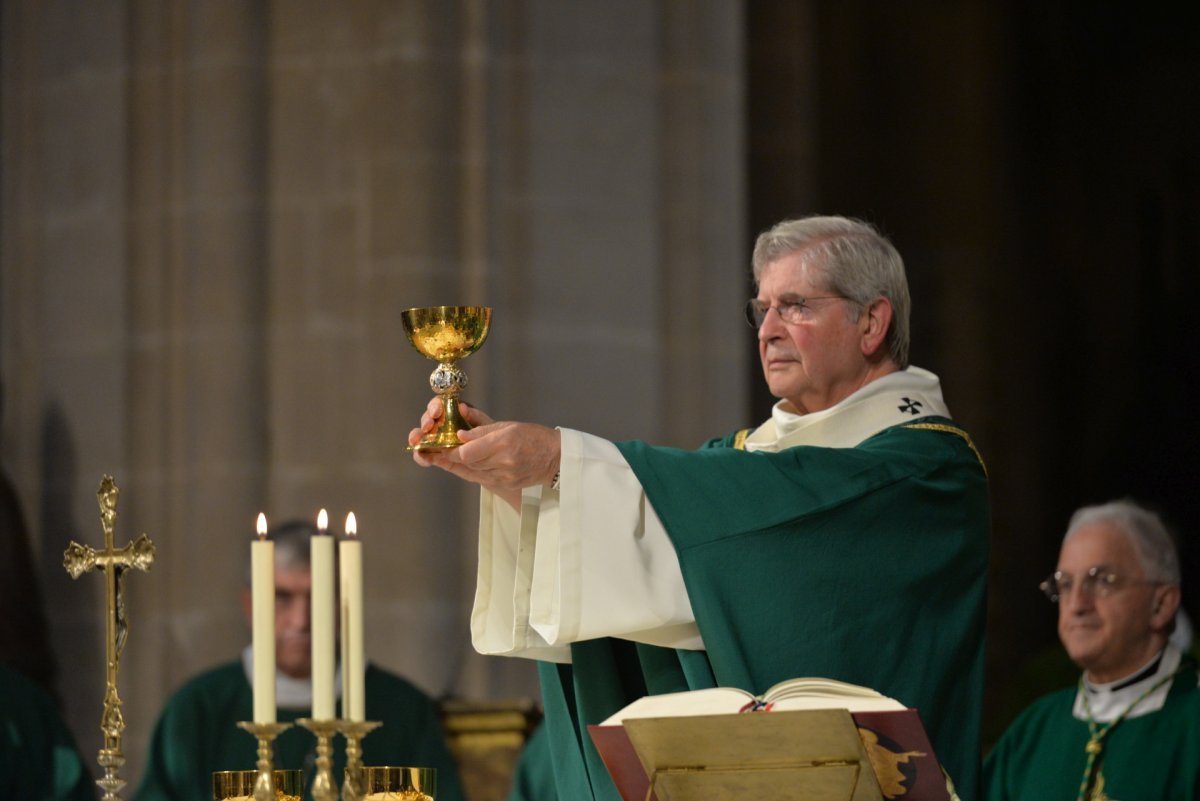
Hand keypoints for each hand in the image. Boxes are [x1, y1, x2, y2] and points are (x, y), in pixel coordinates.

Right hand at [408, 398, 495, 464]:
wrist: (496, 461)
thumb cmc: (492, 438)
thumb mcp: (488, 426)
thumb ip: (475, 417)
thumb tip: (462, 407)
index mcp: (454, 413)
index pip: (440, 404)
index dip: (435, 406)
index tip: (437, 412)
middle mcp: (442, 425)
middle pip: (428, 418)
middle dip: (425, 421)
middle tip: (427, 427)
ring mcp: (438, 442)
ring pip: (421, 436)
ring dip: (416, 437)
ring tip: (415, 441)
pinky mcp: (437, 457)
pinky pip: (425, 455)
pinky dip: (421, 456)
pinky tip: (424, 458)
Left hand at [409, 400, 559, 502]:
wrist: (555, 458)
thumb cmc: (533, 437)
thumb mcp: (508, 426)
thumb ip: (482, 430)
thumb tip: (460, 436)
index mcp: (503, 442)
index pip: (466, 452)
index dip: (451, 450)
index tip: (441, 446)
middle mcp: (503, 461)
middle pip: (467, 463)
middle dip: (452, 457)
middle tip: (436, 451)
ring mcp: (505, 476)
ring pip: (472, 472)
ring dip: (461, 464)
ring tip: (448, 456)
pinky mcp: (506, 485)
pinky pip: (482, 478)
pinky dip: (473, 471)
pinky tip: (466, 464)